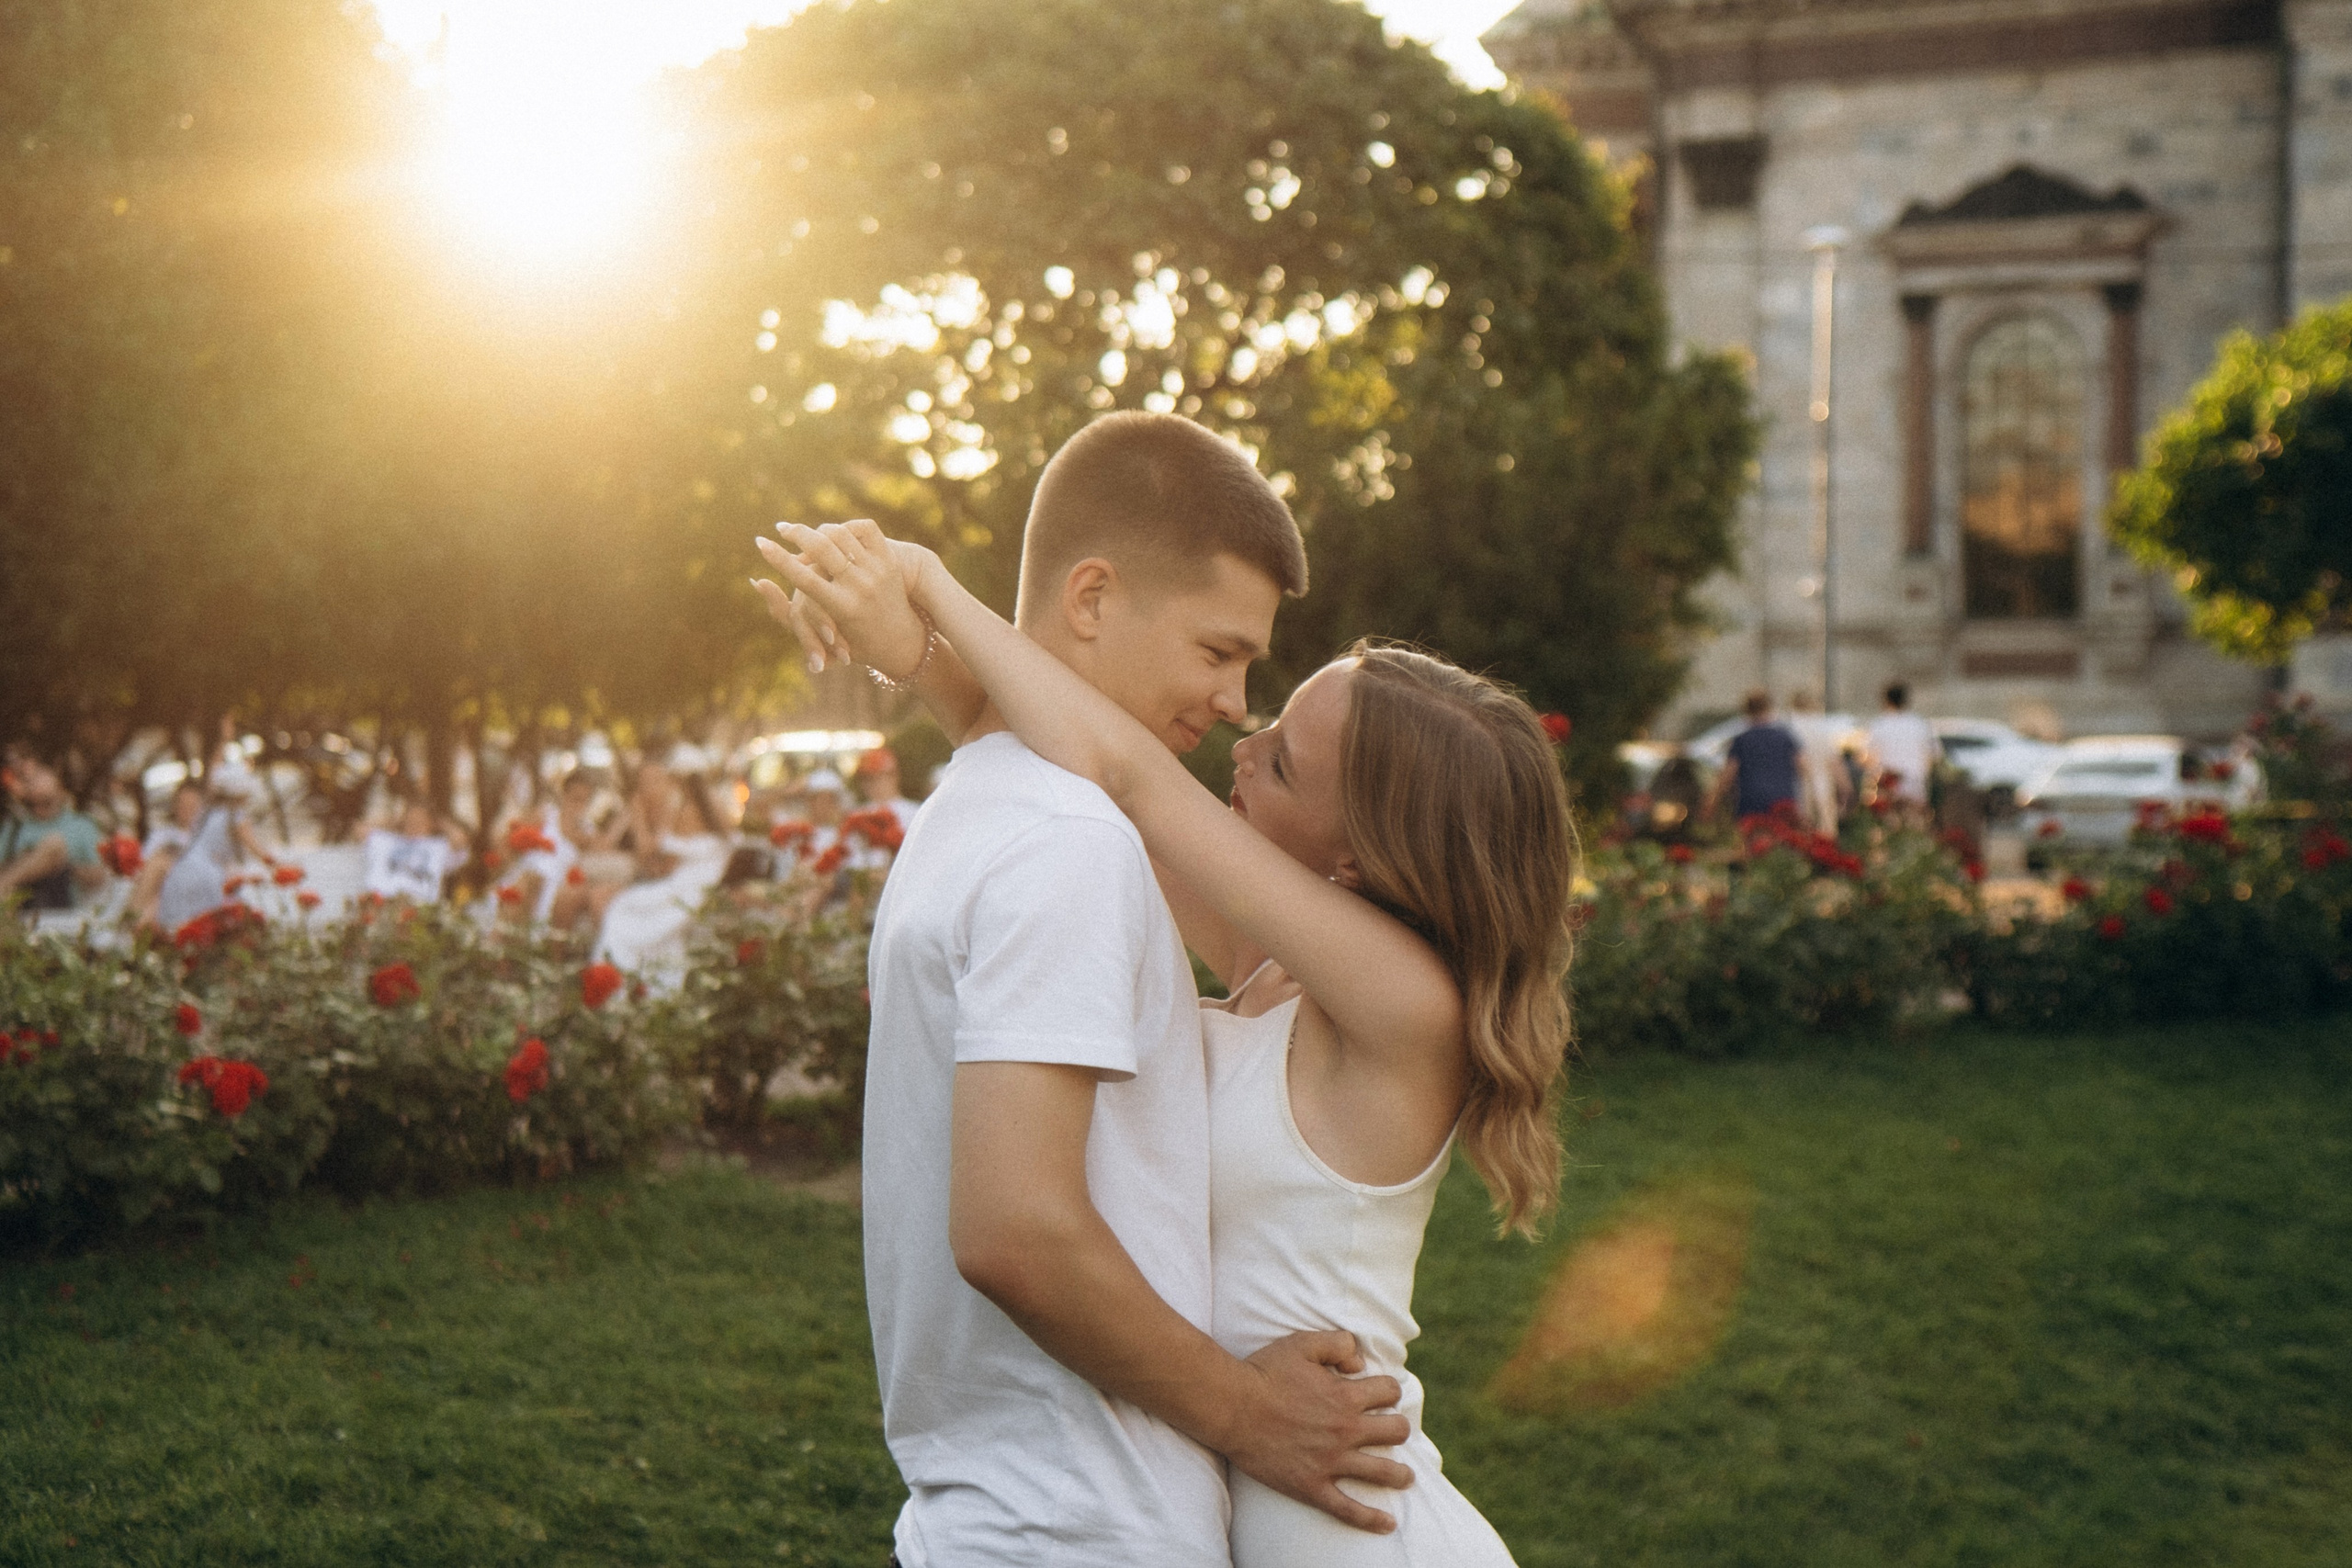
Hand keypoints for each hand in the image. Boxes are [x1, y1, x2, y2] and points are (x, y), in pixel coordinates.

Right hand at [752, 520, 932, 680]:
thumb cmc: (850, 643)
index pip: (803, 576)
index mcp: (841, 608)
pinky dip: (846, 526)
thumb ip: (782, 610)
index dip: (778, 558)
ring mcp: (878, 571)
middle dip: (796, 533)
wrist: (900, 639)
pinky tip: (833, 531)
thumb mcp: (815, 633)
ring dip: (818, 529)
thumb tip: (756, 580)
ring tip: (805, 531)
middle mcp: (860, 587)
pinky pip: (865, 528)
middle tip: (780, 528)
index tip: (759, 542)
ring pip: (841, 534)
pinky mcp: (890, 559)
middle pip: (821, 548)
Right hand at [1218, 1329, 1413, 1533]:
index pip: (1390, 1392)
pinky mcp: (1313, 1486)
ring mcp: (1331, 1462)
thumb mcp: (1302, 1343)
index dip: (1389, 1390)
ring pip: (1384, 1472)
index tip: (1382, 1394)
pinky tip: (1388, 1524)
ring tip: (1405, 1476)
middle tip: (1393, 1431)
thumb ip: (1338, 1344)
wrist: (1232, 1407)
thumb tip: (1360, 1363)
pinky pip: (1349, 1509)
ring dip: (1400, 1474)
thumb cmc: (1264, 1372)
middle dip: (1399, 1429)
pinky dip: (1372, 1519)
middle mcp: (1346, 1430)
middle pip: (1396, 1431)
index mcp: (1346, 1396)